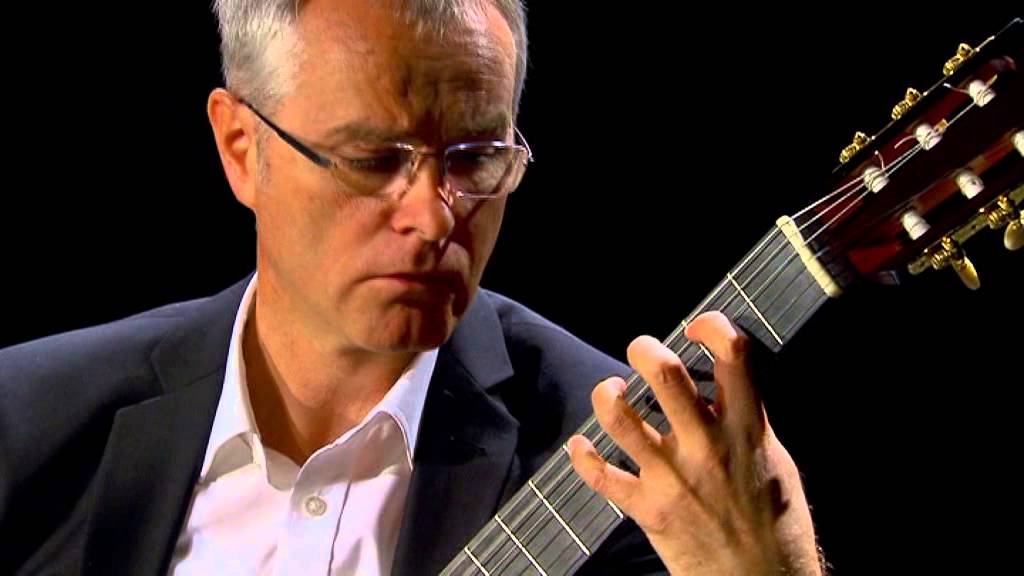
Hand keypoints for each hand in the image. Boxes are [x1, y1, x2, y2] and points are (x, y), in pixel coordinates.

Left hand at [568, 311, 821, 574]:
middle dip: (645, 348)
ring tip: (612, 391)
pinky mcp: (649, 509)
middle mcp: (707, 447)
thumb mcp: (776, 462)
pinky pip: (600, 476)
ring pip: (620, 418)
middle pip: (665, 375)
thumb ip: (749, 420)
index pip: (734, 356)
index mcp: (747, 430)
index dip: (712, 325)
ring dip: (607, 394)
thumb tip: (728, 382)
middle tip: (642, 351)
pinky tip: (580, 446)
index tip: (698, 326)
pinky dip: (582, 457)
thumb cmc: (776, 524)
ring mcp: (674, 478)